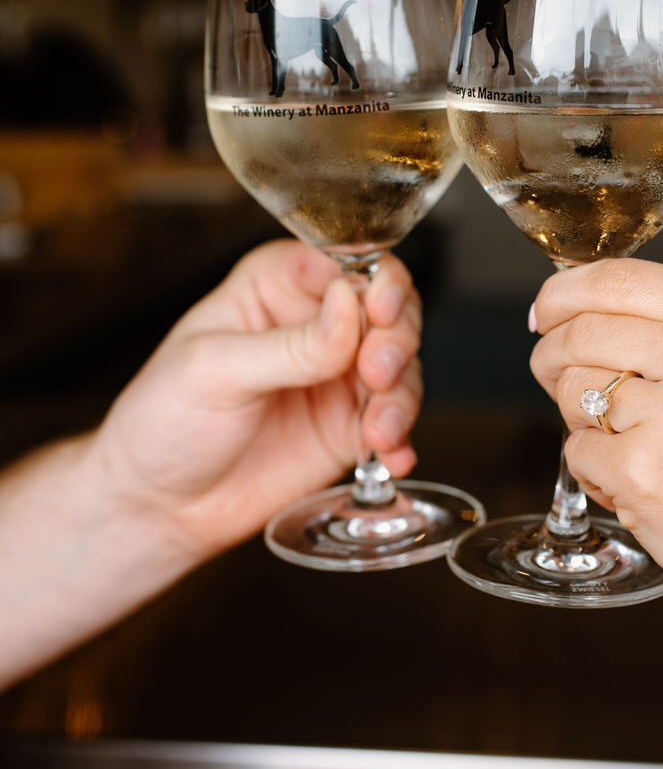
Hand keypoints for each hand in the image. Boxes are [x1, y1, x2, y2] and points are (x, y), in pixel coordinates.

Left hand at [86, 240, 421, 562]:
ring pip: (401, 367)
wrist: (155, 506)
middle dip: (396, 340)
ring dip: (401, 396)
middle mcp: (317, 323)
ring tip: (377, 430)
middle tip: (377, 374)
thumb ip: (289, 345)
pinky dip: (401, 438)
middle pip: (389, 310)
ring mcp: (336, 377)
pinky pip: (394, 423)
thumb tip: (350, 305)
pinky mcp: (347, 428)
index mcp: (278, 284)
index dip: (377, 282)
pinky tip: (392, 457)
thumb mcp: (215, 370)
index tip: (378, 312)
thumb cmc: (164, 419)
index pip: (347, 262)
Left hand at [528, 258, 662, 641]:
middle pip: (581, 331)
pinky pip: (574, 451)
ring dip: (582, 422)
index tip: (545, 312)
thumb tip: (568, 309)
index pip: (620, 278)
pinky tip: (638, 488)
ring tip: (635, 448)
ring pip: (571, 389)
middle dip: (554, 358)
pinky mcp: (645, 472)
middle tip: (563, 385)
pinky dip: (593, 473)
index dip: (564, 294)